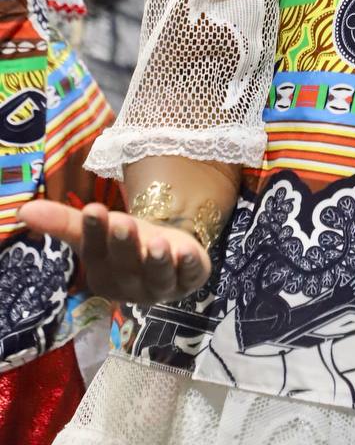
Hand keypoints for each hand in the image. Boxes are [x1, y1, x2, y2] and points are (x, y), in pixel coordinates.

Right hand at [19, 200, 210, 303]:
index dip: (94, 233)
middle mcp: (131, 285)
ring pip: (158, 276)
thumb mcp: (98, 228)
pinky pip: (190, 276)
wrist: (167, 252)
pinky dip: (190, 266)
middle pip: (127, 265)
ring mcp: (161, 285)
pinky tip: (188, 253)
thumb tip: (22, 212)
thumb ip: (63, 222)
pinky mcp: (190, 279)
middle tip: (122, 223)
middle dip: (124, 245)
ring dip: (159, 261)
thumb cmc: (126, 242)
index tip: (93, 210)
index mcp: (103, 274)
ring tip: (160, 242)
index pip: (96, 254)